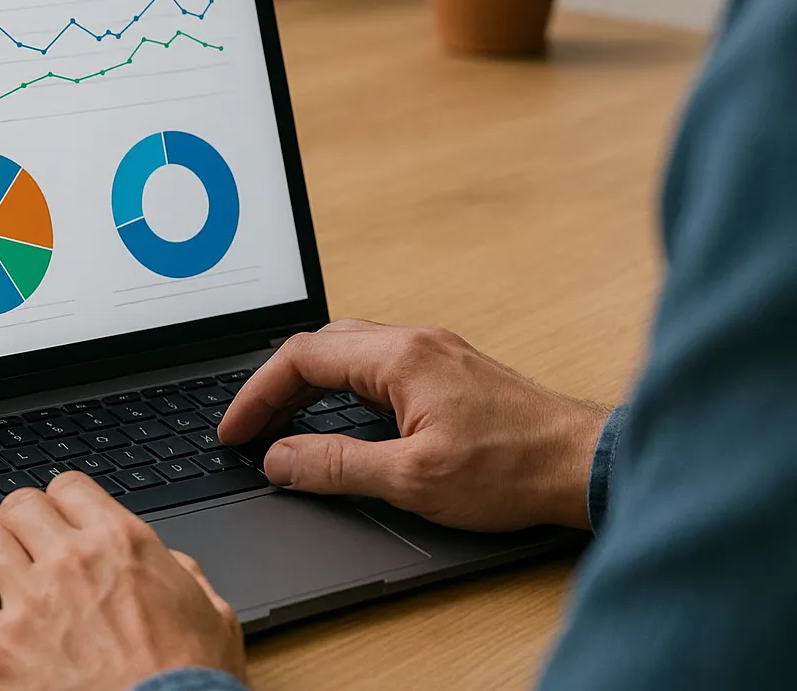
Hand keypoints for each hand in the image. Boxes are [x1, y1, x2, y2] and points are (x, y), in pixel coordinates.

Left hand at [0, 471, 245, 690]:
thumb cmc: (193, 680)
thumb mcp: (213, 615)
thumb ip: (183, 575)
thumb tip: (169, 564)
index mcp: (122, 543)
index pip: (69, 486)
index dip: (61, 503)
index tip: (58, 518)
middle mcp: (72, 559)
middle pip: (19, 504)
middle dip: (19, 523)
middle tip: (23, 545)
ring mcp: (31, 601)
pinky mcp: (0, 648)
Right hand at [218, 319, 608, 530]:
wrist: (586, 465)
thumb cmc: (514, 469)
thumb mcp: (412, 479)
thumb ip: (336, 466)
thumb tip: (280, 459)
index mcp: (400, 357)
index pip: (302, 358)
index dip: (257, 395)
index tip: (235, 430)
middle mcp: (416, 342)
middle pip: (322, 346)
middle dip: (276, 385)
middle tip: (251, 427)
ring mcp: (437, 352)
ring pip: (351, 351)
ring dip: (310, 382)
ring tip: (284, 421)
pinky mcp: (452, 371)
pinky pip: (378, 363)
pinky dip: (343, 385)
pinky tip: (341, 413)